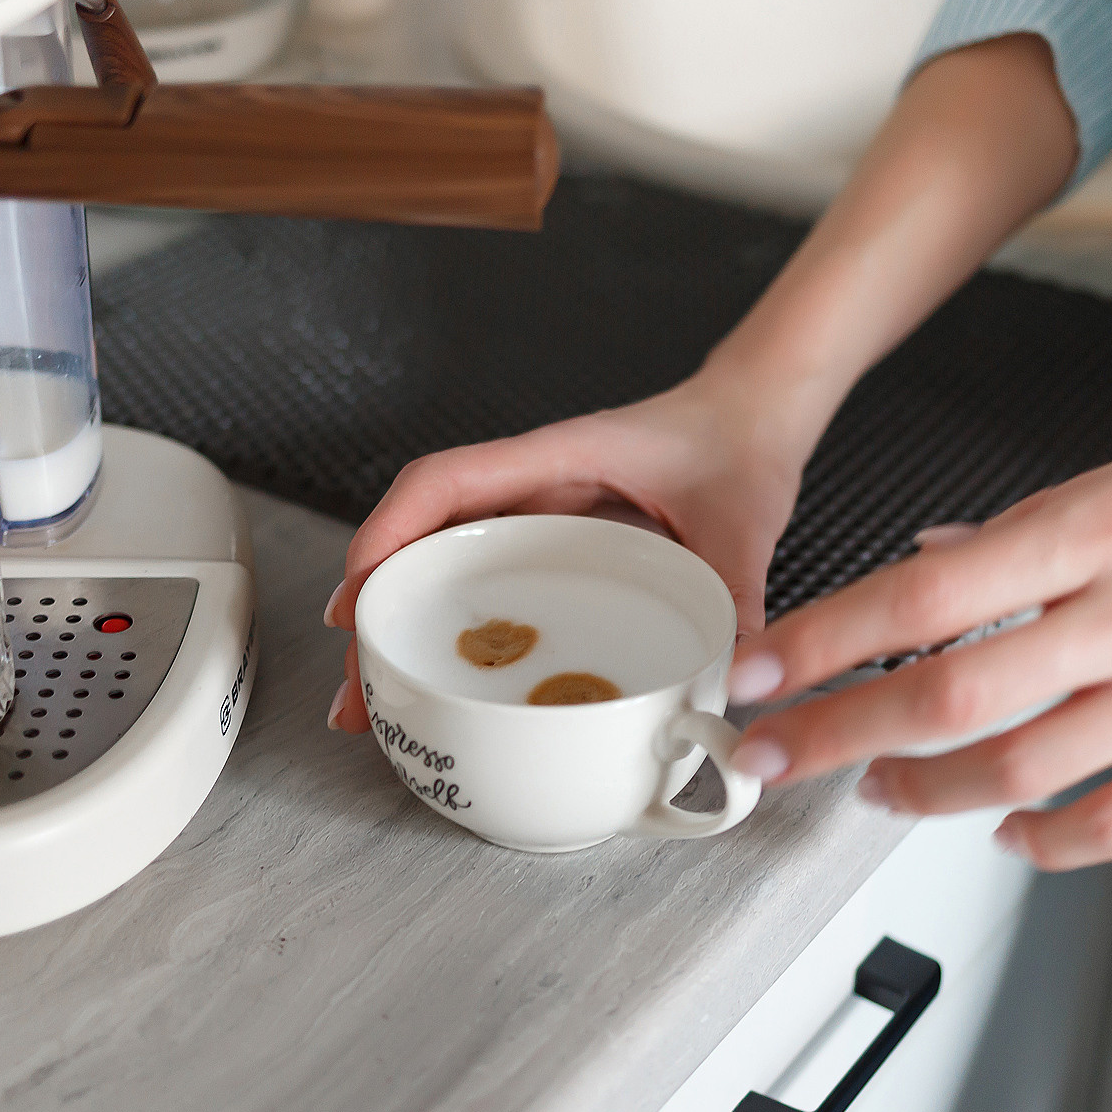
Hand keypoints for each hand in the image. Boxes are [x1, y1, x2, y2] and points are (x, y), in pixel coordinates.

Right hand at [322, 373, 818, 731]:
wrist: (754, 415)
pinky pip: (476, 573)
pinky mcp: (547, 537)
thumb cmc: (738, 443)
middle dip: (374, 605)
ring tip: (375, 697)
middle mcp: (530, 481)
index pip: (444, 483)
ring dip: (398, 619)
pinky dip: (443, 619)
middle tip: (357, 685)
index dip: (388, 535)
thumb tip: (734, 672)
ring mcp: (533, 511)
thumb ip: (738, 591)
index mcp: (558, 455)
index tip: (357, 594)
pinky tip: (435, 671)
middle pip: (420, 535)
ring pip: (438, 559)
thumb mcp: (743, 521)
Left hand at [721, 395, 1111, 868]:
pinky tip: (1007, 835)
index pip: (922, 595)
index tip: (755, 671)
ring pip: (1019, 770)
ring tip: (877, 790)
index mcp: (1109, 519)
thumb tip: (935, 562)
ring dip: (924, 792)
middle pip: (946, 696)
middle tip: (769, 758)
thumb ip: (1040, 525)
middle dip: (835, 735)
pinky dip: (1047, 840)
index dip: (820, 642)